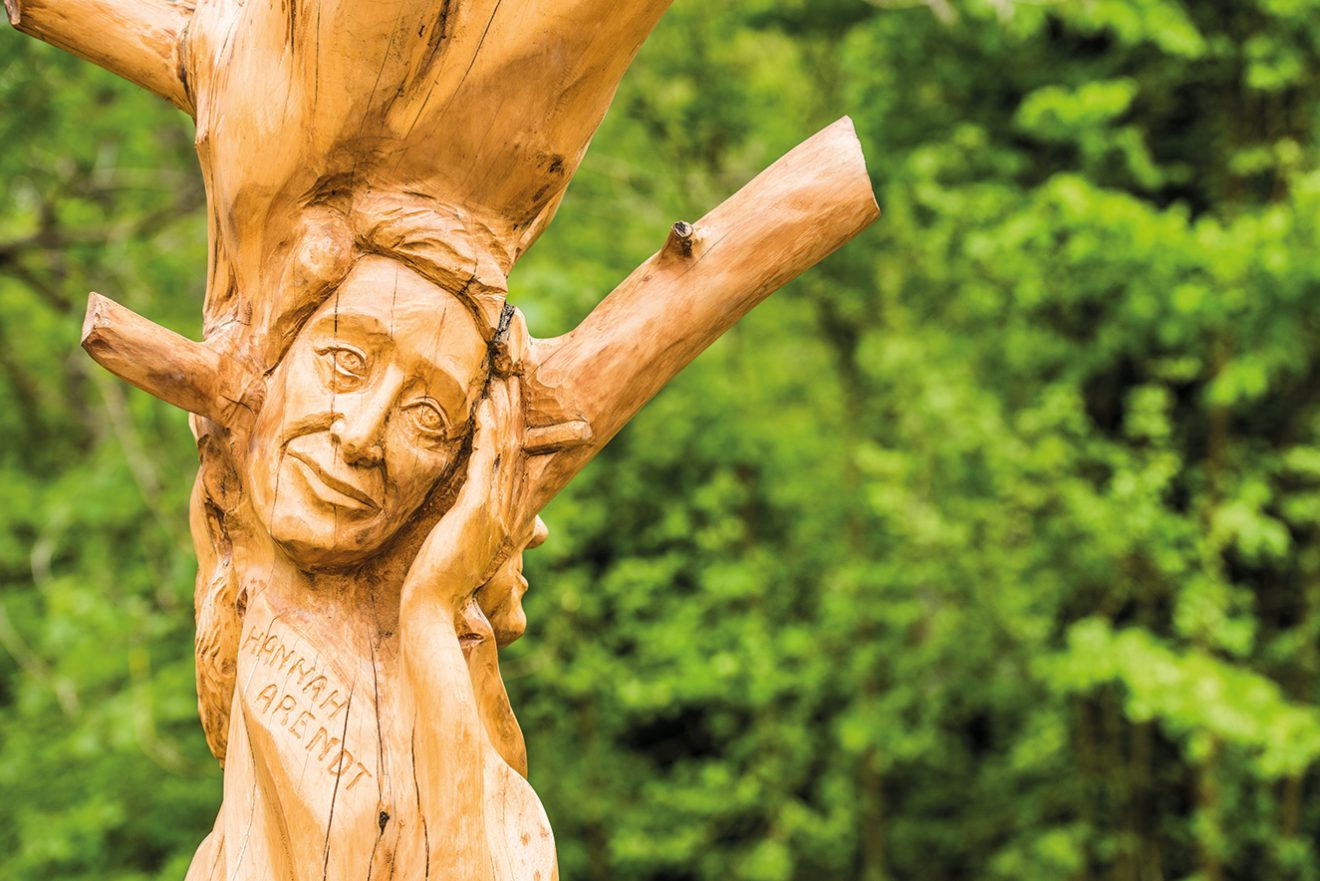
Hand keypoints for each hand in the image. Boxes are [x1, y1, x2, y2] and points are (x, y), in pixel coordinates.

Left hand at [402, 379, 524, 610]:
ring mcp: (496, 511)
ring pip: (507, 449)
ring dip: (505, 411)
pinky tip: (482, 406)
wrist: (432, 610)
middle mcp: (510, 511)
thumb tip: (462, 515)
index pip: (518, 463)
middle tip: (514, 373)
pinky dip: (486, 431)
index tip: (513, 398)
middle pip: (520, 448)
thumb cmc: (439, 583)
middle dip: (517, 409)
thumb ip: (467, 526)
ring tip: (501, 377)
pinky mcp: (477, 510)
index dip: (520, 427)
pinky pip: (485, 461)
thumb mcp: (459, 547)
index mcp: (508, 518)